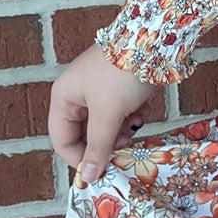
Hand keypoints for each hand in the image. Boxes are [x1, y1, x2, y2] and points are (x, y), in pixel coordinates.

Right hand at [47, 43, 157, 184]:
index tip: (101, 171)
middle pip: (86, 132)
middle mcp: (78, 92)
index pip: (62, 140)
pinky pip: (122, 110)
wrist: (154, 39)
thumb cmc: (122, 74)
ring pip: (107, 123)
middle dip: (107, 140)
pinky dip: (134, 113)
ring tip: (136, 122)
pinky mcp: (120, 85)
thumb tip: (87, 178)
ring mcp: (100, 88)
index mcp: (64, 97)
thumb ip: (98, 147)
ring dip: (123, 127)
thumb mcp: (108, 114)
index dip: (79, 158)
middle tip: (126, 142)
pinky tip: (144, 108)